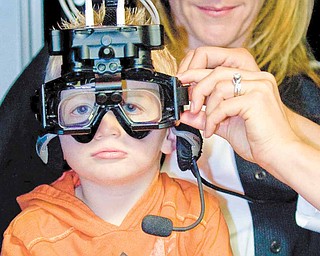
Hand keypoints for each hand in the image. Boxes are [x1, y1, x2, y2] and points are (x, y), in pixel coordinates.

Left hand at [177, 47, 299, 166]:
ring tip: (209, 124)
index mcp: (251, 80)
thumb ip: (205, 116)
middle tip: (190, 107)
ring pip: (218, 87)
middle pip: (216, 73)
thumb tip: (184, 113)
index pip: (218, 69)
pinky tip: (213, 130)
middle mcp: (257, 79)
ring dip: (207, 109)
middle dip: (198, 90)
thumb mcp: (224, 124)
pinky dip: (212, 119)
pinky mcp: (257, 99)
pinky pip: (224, 105)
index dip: (197, 74)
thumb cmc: (258, 139)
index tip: (182, 83)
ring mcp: (259, 87)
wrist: (280, 154)